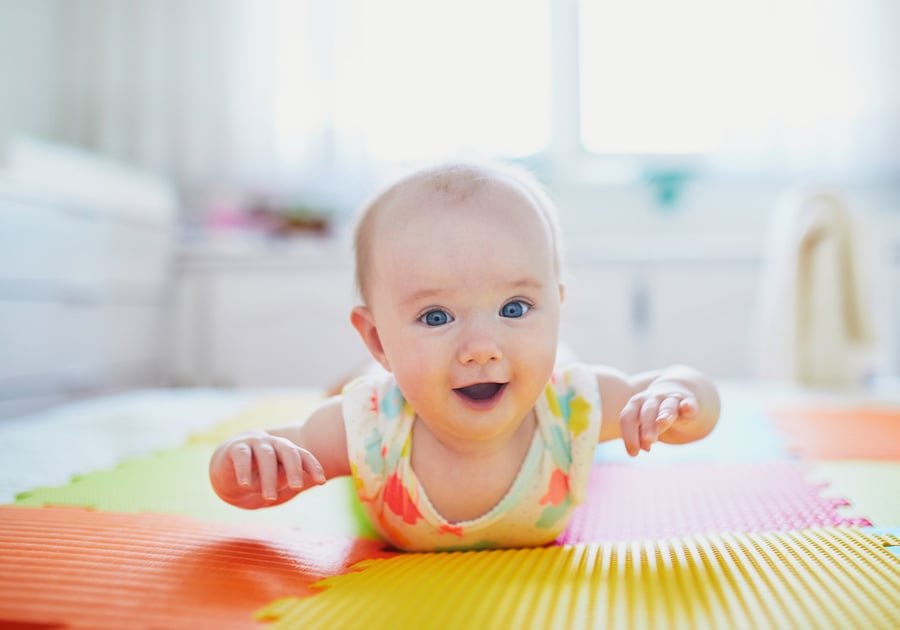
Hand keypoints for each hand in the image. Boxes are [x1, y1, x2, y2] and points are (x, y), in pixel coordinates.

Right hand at [210, 431, 325, 504]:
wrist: (225, 467)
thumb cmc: (257, 477)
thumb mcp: (272, 482)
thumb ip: (282, 479)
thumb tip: (290, 479)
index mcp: (287, 451)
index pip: (304, 456)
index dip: (313, 467)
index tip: (321, 482)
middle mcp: (274, 444)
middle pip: (288, 451)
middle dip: (294, 469)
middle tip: (297, 487)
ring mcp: (255, 443)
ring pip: (267, 456)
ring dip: (269, 478)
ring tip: (269, 498)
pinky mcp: (236, 447)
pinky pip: (243, 457)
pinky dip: (245, 471)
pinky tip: (246, 485)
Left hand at [618, 386, 697, 456]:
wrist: (677, 393)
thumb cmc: (654, 415)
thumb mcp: (644, 425)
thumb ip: (640, 436)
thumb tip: (644, 447)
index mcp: (637, 404)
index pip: (628, 417)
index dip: (629, 435)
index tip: (633, 453)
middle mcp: (652, 399)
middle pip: (647, 411)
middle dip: (647, 426)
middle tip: (648, 441)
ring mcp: (671, 399)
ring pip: (667, 407)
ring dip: (664, 415)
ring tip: (662, 422)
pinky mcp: (689, 402)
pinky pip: (689, 404)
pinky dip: (688, 406)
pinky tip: (687, 408)